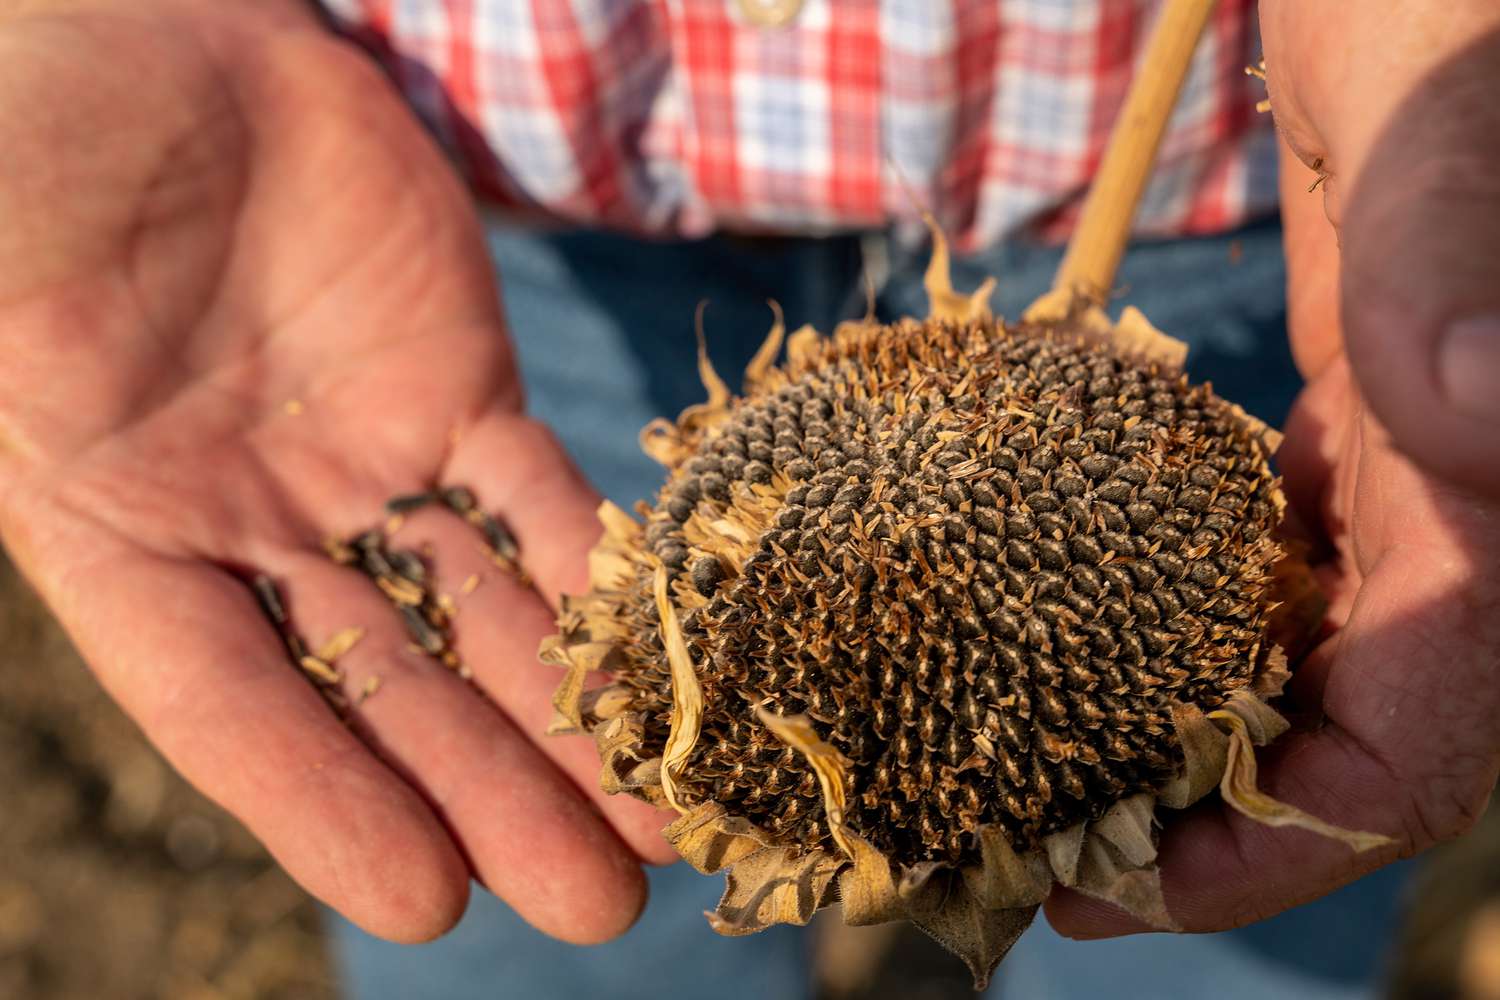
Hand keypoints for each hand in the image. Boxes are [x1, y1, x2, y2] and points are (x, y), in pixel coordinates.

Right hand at [0, 0, 673, 944]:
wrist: (157, 49)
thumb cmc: (36, 157)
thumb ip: (4, 394)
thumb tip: (12, 447)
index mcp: (121, 543)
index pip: (229, 707)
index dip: (321, 808)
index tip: (424, 900)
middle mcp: (256, 531)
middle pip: (393, 692)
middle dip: (499, 797)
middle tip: (602, 906)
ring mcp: (368, 463)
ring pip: (490, 616)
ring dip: (579, 720)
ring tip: (666, 823)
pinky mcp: (456, 389)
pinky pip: (542, 496)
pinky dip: (605, 574)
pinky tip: (674, 653)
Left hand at [1048, 1, 1499, 935]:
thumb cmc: (1456, 4)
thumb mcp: (1452, 105)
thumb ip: (1461, 247)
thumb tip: (1472, 411)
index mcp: (1497, 490)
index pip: (1417, 749)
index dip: (1275, 848)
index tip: (1106, 884)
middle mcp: (1459, 510)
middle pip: (1346, 745)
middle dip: (1202, 831)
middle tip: (1033, 859)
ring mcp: (1397, 474)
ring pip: (1305, 669)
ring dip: (1185, 747)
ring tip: (1035, 782)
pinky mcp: (1336, 429)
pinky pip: (1266, 573)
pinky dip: (1178, 632)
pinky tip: (1078, 644)